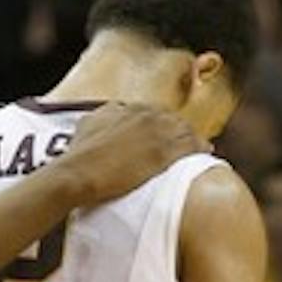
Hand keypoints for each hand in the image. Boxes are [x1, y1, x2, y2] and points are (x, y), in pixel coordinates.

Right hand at [61, 103, 208, 203]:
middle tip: (185, 142)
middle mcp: (141, 113)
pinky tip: (206, 154)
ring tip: (199, 148)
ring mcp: (155, 130)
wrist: (77, 174)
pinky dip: (200, 148)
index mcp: (123, 108)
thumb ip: (97, 121)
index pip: (149, 112)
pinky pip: (191, 145)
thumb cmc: (75, 158)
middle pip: (169, 118)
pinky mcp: (164, 150)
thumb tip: (96, 119)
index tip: (162, 135)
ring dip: (192, 138)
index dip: (159, 124)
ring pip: (184, 130)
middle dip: (178, 129)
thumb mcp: (84, 128)